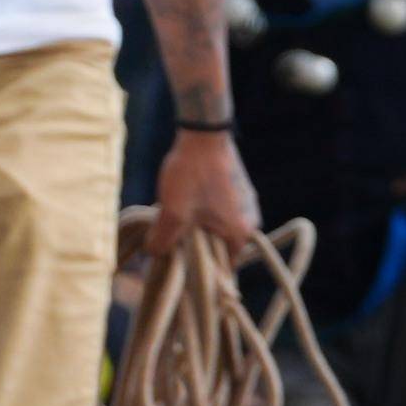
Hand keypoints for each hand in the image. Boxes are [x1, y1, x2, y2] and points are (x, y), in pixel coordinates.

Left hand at [146, 124, 262, 268]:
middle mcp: (250, 222)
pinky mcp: (239, 190)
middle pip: (218, 247)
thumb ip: (163, 240)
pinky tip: (183, 200)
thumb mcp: (172, 212)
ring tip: (174, 216)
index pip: (223, 267)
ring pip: (216, 227)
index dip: (200, 270)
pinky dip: (201, 212)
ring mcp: (246, 204)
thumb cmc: (192, 174)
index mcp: (240, 233)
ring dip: (195, 227)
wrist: (204, 134)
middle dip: (194, 245)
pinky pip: (219, 212)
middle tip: (171, 238)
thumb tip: (155, 255)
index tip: (180, 267)